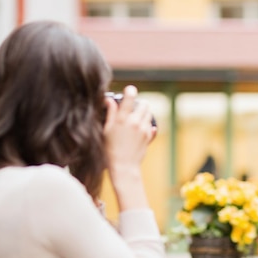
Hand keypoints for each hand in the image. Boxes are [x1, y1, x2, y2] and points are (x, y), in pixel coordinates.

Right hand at [103, 85, 155, 209]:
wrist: (123, 167)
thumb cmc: (110, 150)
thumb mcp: (106, 130)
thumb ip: (110, 114)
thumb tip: (109, 100)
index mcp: (123, 119)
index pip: (130, 97)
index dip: (130, 91)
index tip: (129, 90)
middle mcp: (135, 122)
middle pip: (144, 104)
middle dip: (139, 104)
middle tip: (132, 109)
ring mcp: (144, 129)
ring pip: (149, 114)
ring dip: (144, 114)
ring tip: (135, 120)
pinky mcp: (149, 137)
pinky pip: (152, 126)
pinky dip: (147, 125)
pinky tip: (140, 129)